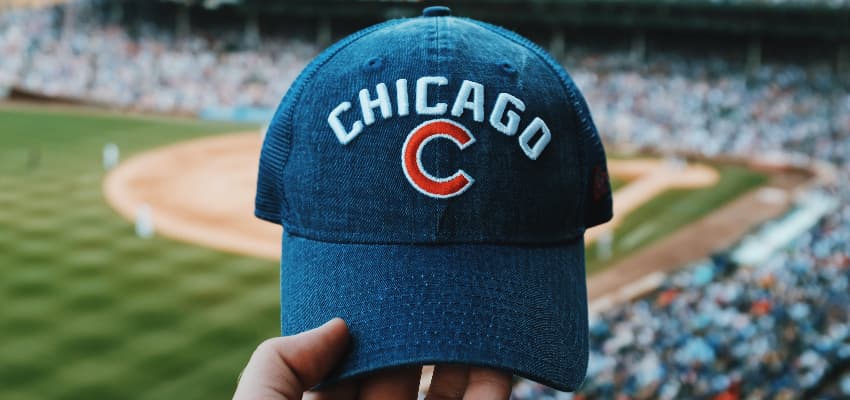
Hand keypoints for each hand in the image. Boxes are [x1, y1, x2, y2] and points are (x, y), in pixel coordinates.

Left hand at [232, 318, 513, 399]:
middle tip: (445, 292)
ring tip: (480, 319)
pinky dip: (491, 392)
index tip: (392, 288)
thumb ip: (279, 365)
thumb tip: (337, 325)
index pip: (352, 367)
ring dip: (466, 363)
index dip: (372, 328)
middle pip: (403, 377)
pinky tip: (500, 364)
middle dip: (426, 337)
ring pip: (445, 399)